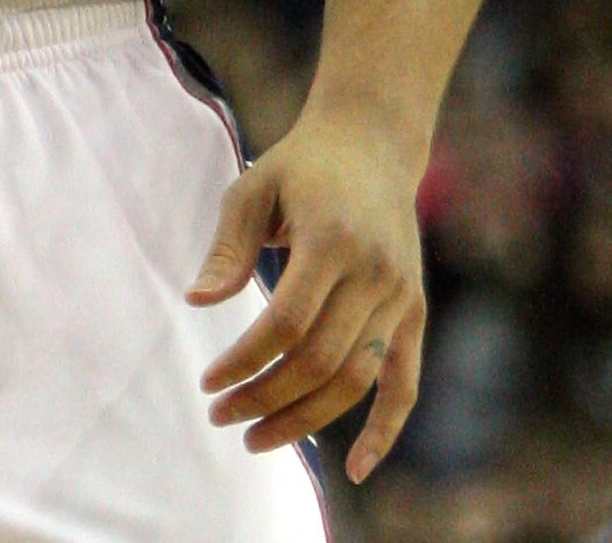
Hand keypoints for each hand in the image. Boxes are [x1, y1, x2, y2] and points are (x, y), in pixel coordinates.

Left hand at [187, 103, 426, 483]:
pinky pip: (404, 383)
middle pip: (320, 360)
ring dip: (306, 420)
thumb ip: (228, 247)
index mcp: (332, 239)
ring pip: (355, 379)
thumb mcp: (253, 189)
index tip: (209, 383)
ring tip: (256, 438)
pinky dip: (384, 430)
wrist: (371, 142)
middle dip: (265, 398)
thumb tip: (197, 302)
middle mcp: (375, 272)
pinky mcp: (413, 311)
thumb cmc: (300, 166)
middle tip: (220, 417)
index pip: (287, 323)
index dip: (245, 361)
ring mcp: (400, 296)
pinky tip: (353, 469)